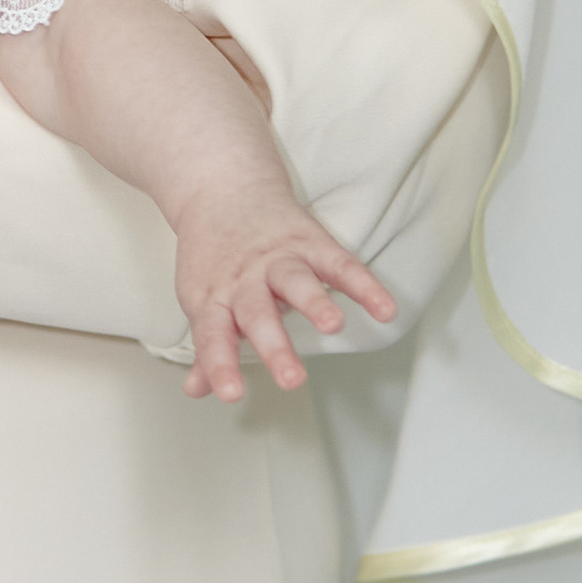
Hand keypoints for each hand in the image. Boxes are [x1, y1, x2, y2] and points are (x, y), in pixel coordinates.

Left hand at [173, 180, 395, 402]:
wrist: (221, 189)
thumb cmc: (214, 257)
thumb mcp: (202, 300)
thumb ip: (207, 348)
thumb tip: (196, 390)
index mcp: (214, 298)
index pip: (212, 335)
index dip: (219, 364)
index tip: (230, 393)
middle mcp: (244, 279)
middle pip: (257, 314)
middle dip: (275, 346)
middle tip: (291, 379)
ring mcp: (277, 259)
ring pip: (296, 281)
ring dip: (315, 303)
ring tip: (334, 325)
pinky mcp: (309, 242)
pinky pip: (339, 264)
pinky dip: (364, 285)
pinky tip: (384, 308)